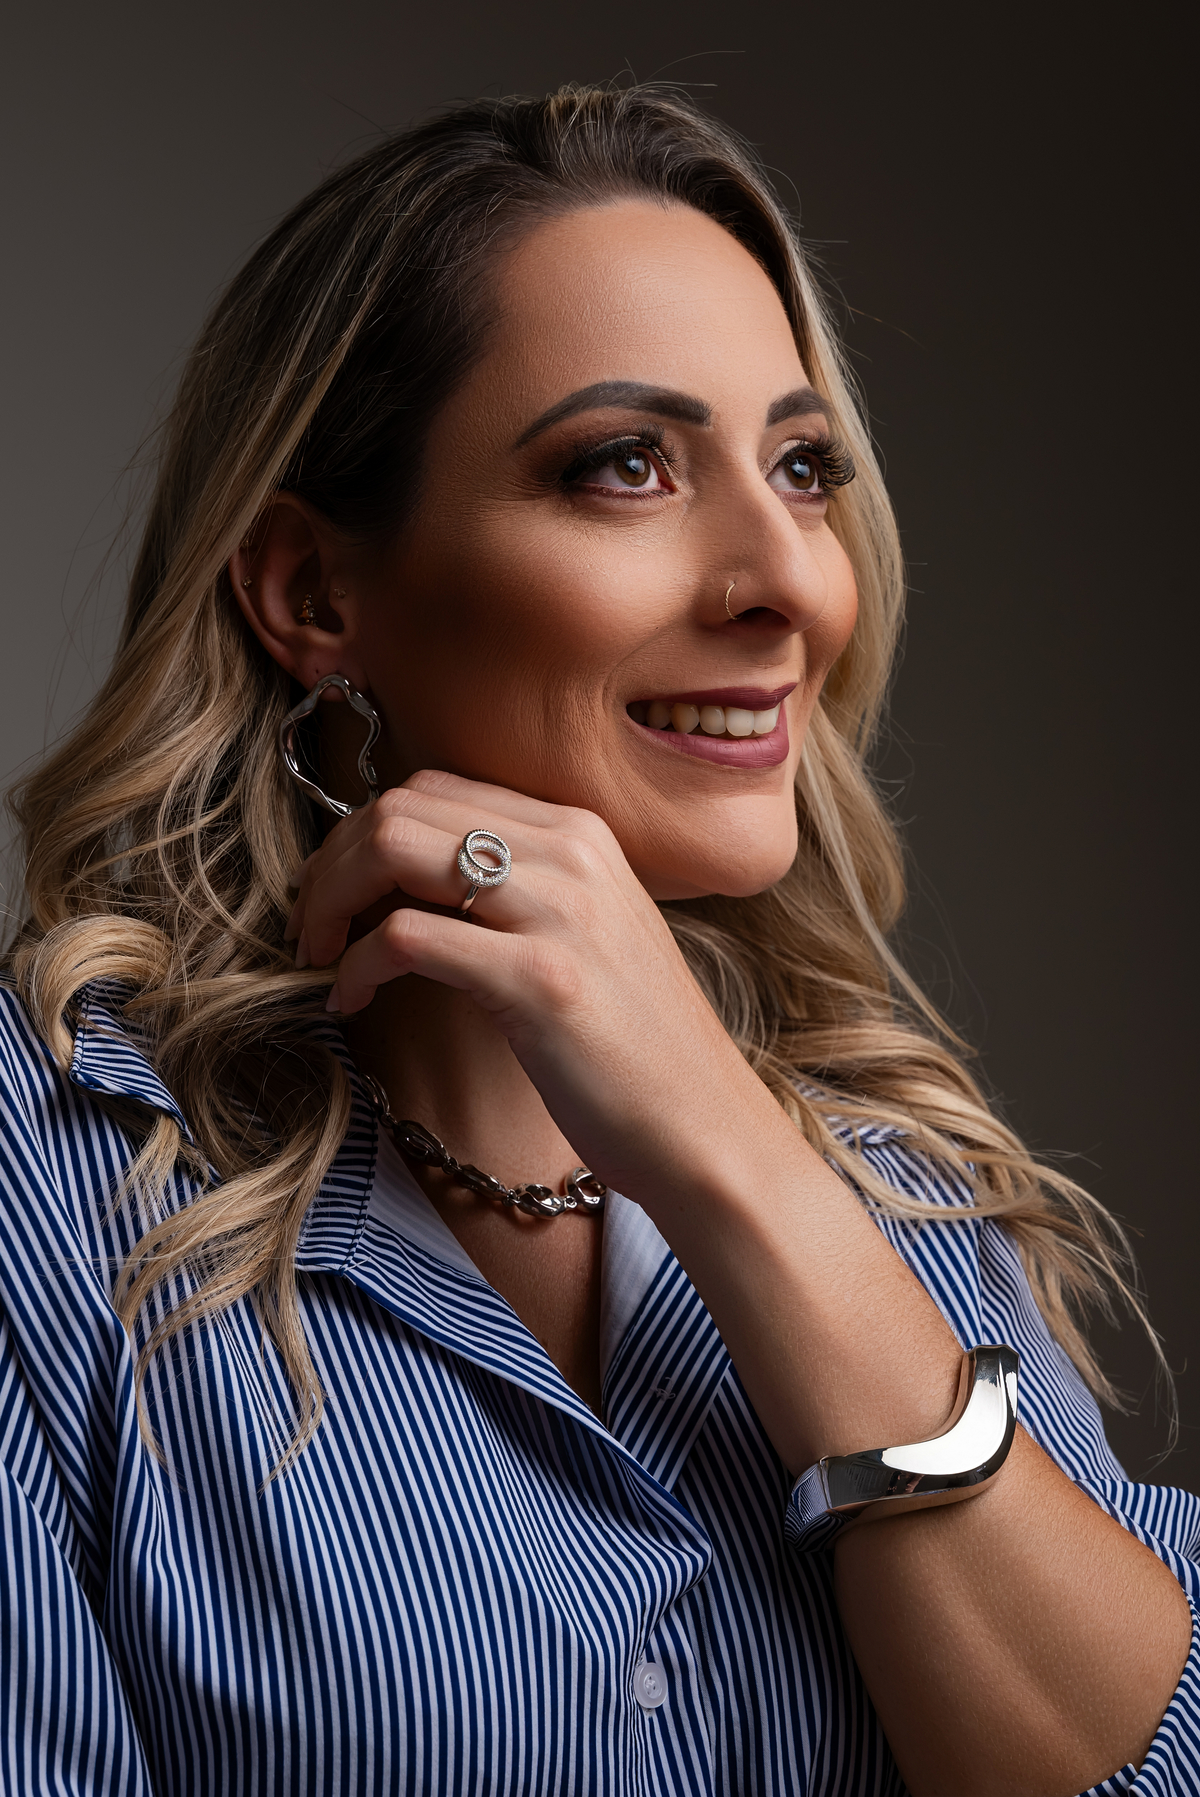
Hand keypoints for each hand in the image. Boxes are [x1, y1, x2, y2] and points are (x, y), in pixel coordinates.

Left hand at [285, 770, 782, 1202]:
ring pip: (394, 850)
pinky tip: (348, 1000)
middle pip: (402, 808)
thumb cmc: (637, 1051)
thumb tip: (416, 881)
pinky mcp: (541, 980)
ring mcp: (560, 912)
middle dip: (332, 863)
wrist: (707, 1133)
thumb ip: (523, 892)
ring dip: (331, 902)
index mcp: (582, 834)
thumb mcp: (590, 938)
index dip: (363, 833)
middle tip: (311, 926)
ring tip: (319, 954)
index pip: (436, 788)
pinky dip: (355, 965)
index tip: (338, 892)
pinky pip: (407, 937)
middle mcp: (573, 853)